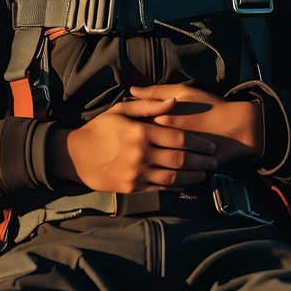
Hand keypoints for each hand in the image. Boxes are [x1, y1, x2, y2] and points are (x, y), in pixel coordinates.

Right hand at [49, 95, 218, 193]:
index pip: (178, 138)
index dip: (198, 143)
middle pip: (180, 159)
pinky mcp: (132, 188)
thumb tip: (173, 102)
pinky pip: (160, 189)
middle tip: (214, 161)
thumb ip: (149, 105)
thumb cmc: (99, 128)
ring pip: (173, 178)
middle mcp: (142, 155)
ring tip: (205, 173)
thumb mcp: (121, 110)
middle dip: (201, 161)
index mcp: (141, 133)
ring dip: (193, 176)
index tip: (210, 146)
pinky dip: (176, 187)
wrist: (75, 156)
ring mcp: (137, 173)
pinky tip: (186, 183)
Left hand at [129, 84, 262, 164]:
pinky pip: (164, 177)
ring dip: (141, 163)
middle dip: (129, 148)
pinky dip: (156, 175)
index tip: (123, 128)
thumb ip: (156, 92)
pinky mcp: (183, 170)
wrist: (235, 127)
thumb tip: (132, 90)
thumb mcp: (182, 92)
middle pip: (139, 147)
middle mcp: (165, 140)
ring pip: (150, 165)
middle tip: (123, 147)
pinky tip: (152, 172)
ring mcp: (174, 157)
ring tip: (135, 161)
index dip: (127, 127)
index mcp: (161, 120)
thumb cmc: (209, 106)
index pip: (135, 125)